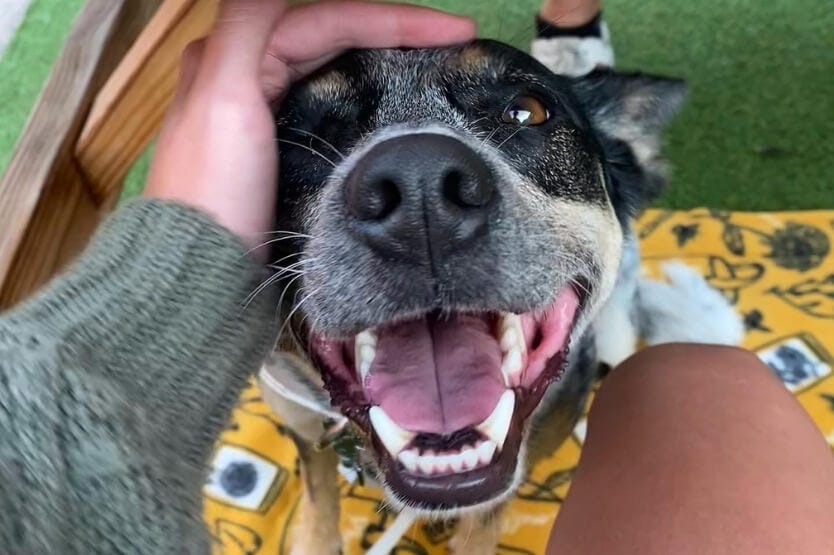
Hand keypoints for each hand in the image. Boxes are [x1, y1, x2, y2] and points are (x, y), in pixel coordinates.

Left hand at [144, 0, 475, 252]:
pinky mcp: (275, 153)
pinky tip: (388, 100)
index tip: (457, 31)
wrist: (199, 272)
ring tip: (433, 61)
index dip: (393, 19)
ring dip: (379, 56)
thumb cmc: (217, 190)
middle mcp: (243, 75)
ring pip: (328, 66)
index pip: (327, 19)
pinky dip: (360, 94)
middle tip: (452, 39)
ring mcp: (259, 115)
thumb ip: (248, 27)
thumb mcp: (224, 100)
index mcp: (231, 55)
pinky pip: (325, 105)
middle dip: (392, 30)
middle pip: (329, 35)